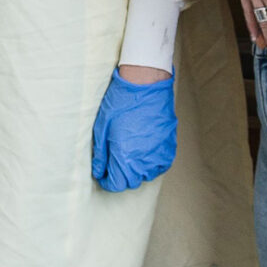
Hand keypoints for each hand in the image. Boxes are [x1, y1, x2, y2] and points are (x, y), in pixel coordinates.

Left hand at [90, 67, 176, 190]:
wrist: (146, 83)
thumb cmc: (121, 102)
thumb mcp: (102, 127)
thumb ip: (100, 154)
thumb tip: (98, 171)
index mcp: (124, 155)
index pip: (116, 184)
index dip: (108, 182)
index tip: (104, 175)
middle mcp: (143, 158)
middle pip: (132, 182)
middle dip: (121, 177)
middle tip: (114, 164)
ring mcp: (159, 152)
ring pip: (147, 175)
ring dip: (137, 171)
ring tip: (130, 157)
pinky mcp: (169, 145)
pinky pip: (161, 165)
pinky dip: (153, 165)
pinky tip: (145, 154)